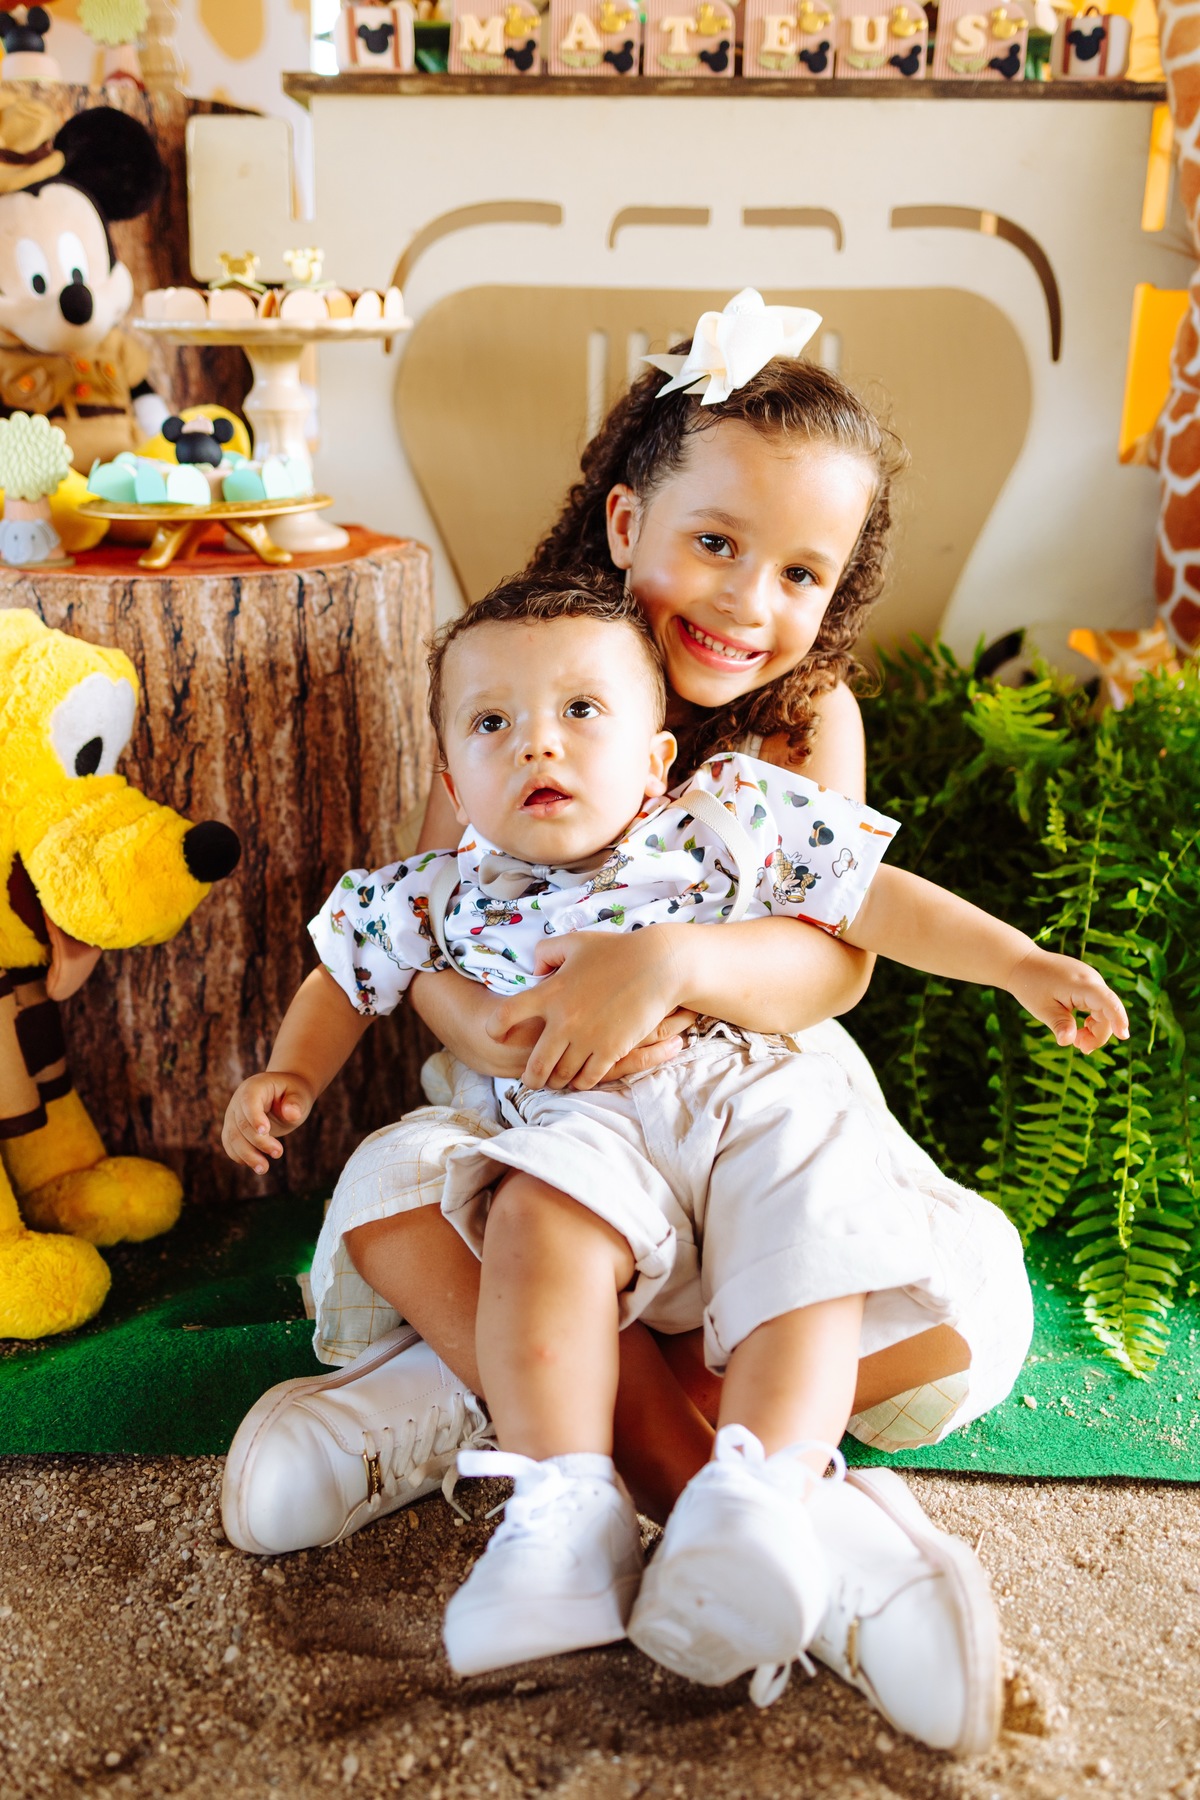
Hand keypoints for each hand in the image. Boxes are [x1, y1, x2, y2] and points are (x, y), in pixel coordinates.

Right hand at [222, 1071, 315, 1173]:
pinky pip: (230, 1145)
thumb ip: (296, 1103)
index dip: (254, 1117)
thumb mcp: (300, 1095)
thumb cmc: (294, 1094)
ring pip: (232, 1138)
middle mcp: (238, 1100)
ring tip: (264, 1169)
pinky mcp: (233, 1129)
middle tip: (279, 1153)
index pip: (249, 1101)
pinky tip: (256, 1165)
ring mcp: (233, 1115)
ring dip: (247, 1155)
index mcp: (255, 1087)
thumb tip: (292, 1114)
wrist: (286, 1094)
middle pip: (241, 1124)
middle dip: (258, 1142)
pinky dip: (240, 1156)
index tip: (266, 1131)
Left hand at [487, 927, 686, 1089]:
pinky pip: (588, 1078)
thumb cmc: (616, 950)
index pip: (504, 1016)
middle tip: (530, 1079)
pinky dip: (581, 1082)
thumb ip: (546, 953)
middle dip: (529, 1077)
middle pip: (535, 1065)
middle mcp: (563, 1020)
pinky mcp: (610, 1050)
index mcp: (549, 993)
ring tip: (556, 1080)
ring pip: (561, 1076)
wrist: (658, 966)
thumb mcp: (576, 942)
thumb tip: (534, 972)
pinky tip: (581, 1079)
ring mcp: (587, 1038)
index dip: (494, 1029)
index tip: (495, 1035)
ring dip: (556, 1081)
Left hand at [1006, 947, 1129, 1054]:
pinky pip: (1098, 1006)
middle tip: (1081, 1049)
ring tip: (1077, 1042)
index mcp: (1081, 984)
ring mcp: (1091, 981)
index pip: (1107, 1001)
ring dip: (1094, 1029)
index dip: (1118, 1018)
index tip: (1123, 1036)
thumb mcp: (1042, 1009)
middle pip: (1107, 1013)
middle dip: (1098, 1034)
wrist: (1023, 963)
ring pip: (1104, 1011)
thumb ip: (1060, 1025)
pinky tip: (1080, 1030)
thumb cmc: (1031, 985)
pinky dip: (1092, 1021)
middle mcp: (1092, 980)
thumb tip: (1068, 1042)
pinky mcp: (1088, 985)